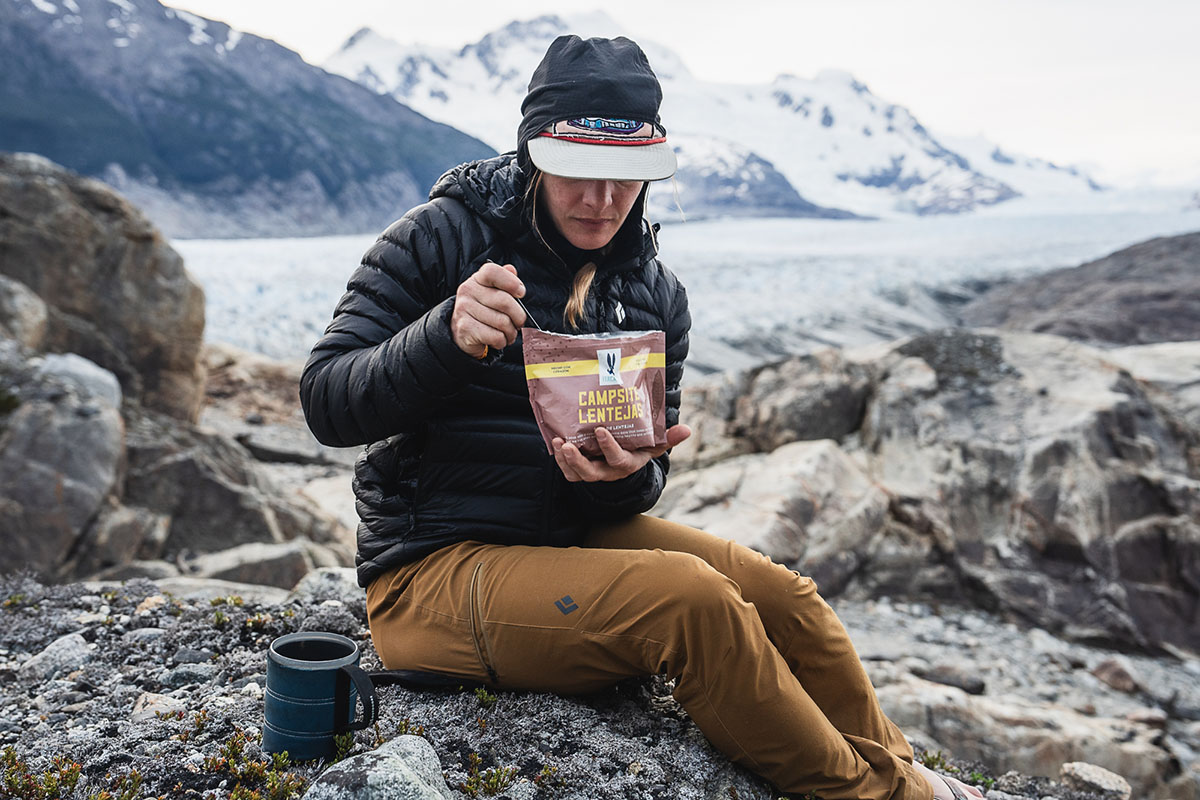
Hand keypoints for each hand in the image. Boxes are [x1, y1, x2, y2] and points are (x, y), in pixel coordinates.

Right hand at [451, 262, 526, 357]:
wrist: (461, 332)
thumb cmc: (483, 310)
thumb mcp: (492, 292)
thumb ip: (504, 280)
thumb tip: (512, 270)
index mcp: (477, 279)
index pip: (492, 272)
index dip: (511, 282)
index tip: (520, 293)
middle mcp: (467, 291)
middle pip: (504, 302)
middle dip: (518, 316)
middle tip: (519, 323)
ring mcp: (464, 310)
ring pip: (502, 322)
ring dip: (511, 332)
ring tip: (508, 333)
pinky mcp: (465, 329)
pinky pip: (496, 336)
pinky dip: (502, 341)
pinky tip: (498, 340)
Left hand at [553, 424, 691, 481]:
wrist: (626, 462)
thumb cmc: (640, 448)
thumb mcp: (655, 444)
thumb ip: (668, 438)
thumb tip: (687, 429)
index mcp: (627, 464)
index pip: (618, 460)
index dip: (608, 447)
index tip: (600, 429)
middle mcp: (609, 472)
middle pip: (591, 473)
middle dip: (578, 461)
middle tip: (568, 444)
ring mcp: (594, 473)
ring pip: (577, 475)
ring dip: (565, 461)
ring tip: (558, 442)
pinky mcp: (581, 472)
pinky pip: (569, 472)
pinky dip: (561, 461)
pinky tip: (555, 443)